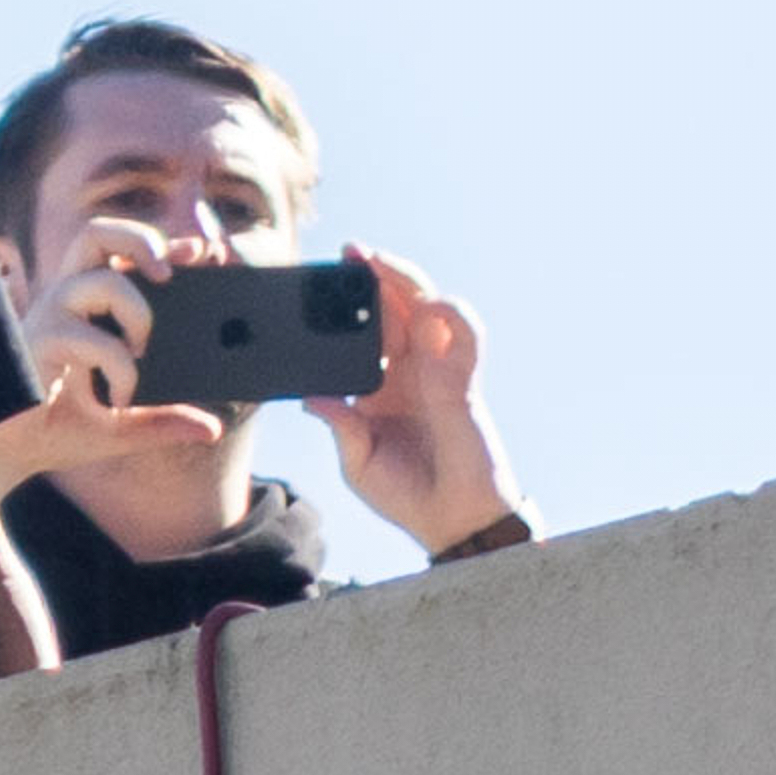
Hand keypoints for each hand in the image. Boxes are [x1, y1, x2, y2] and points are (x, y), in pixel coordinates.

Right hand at [0, 218, 226, 490]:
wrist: (11, 456)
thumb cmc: (57, 428)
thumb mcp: (124, 424)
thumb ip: (164, 420)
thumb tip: (210, 428)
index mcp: (85, 307)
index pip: (118, 253)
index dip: (157, 243)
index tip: (201, 252)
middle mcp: (65, 301)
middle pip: (96, 233)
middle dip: (141, 239)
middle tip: (169, 275)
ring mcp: (50, 317)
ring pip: (102, 278)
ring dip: (139, 312)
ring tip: (145, 352)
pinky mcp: (39, 342)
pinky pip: (92, 339)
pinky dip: (121, 368)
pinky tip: (121, 398)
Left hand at [305, 245, 526, 554]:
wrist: (453, 523)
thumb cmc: (407, 494)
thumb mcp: (359, 462)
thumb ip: (341, 427)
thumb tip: (310, 398)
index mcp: (379, 386)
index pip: (363, 331)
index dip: (346, 305)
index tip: (319, 281)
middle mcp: (409, 371)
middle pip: (393, 309)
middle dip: (373, 276)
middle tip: (347, 251)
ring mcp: (437, 371)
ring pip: (426, 309)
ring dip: (404, 280)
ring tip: (376, 261)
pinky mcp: (463, 382)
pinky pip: (465, 337)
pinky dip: (451, 314)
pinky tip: (429, 302)